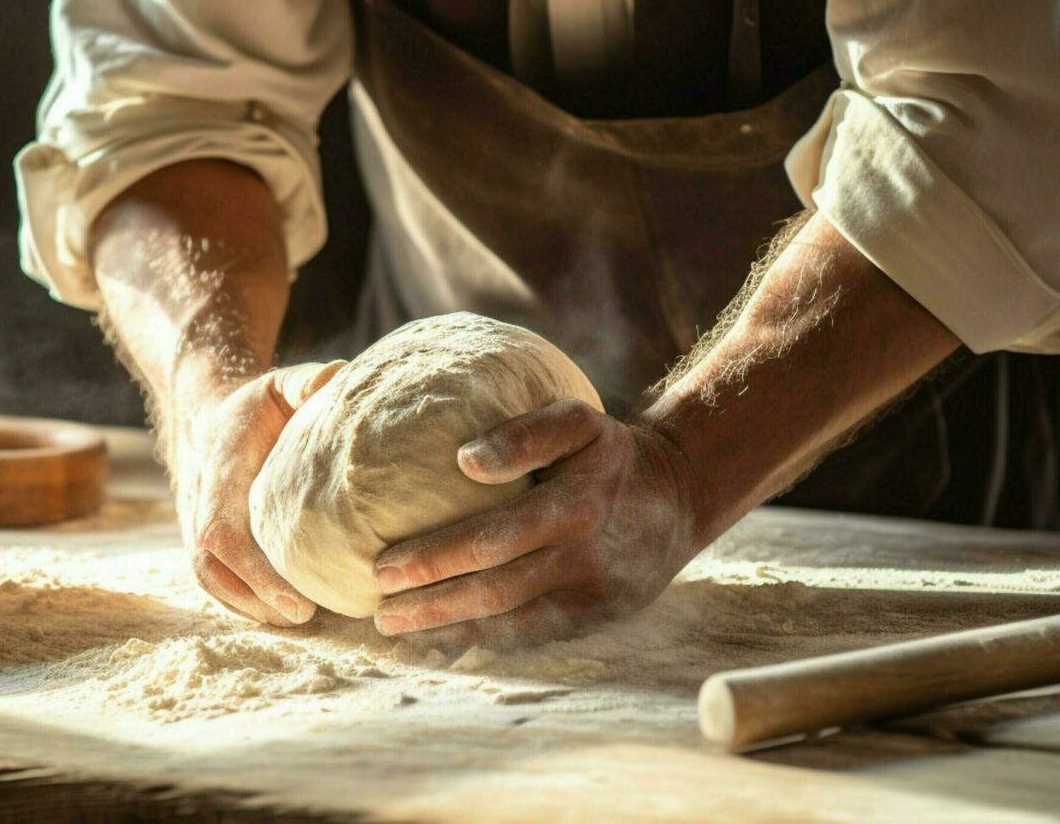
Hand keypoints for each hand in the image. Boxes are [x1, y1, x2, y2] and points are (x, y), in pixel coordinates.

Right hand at [177, 360, 342, 626]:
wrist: (208, 414)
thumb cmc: (256, 406)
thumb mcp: (281, 384)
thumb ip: (307, 384)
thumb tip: (340, 377)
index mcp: (220, 470)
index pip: (223, 531)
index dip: (254, 571)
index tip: (295, 599)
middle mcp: (199, 502)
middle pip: (212, 567)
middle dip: (255, 599)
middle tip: (307, 617)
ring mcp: (195, 524)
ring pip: (209, 578)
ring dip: (249, 605)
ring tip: (298, 619)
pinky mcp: (202, 539)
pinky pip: (213, 579)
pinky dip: (242, 600)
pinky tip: (279, 612)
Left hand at [372, 399, 703, 645]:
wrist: (681, 493)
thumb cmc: (610, 451)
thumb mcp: (579, 420)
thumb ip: (526, 433)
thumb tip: (464, 460)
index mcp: (575, 506)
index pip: (492, 540)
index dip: (434, 559)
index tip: (381, 566)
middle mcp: (584, 557)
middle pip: (493, 590)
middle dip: (429, 604)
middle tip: (378, 610)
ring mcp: (592, 595)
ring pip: (510, 624)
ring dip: (449, 630)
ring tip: (397, 628)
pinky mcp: (597, 617)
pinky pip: (533, 635)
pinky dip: (485, 640)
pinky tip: (445, 637)